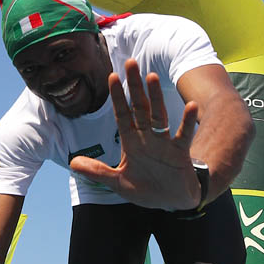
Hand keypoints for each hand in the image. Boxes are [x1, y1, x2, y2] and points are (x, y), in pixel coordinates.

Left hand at [69, 59, 200, 210]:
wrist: (172, 201)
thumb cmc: (146, 189)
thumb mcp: (118, 182)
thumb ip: (97, 172)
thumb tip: (72, 163)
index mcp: (132, 141)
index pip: (122, 114)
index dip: (117, 97)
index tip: (112, 76)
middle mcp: (147, 137)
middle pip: (140, 107)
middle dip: (134, 87)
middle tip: (130, 63)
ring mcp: (164, 143)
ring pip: (158, 116)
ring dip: (155, 97)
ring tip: (151, 77)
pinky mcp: (179, 153)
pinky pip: (183, 135)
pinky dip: (187, 122)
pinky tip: (191, 106)